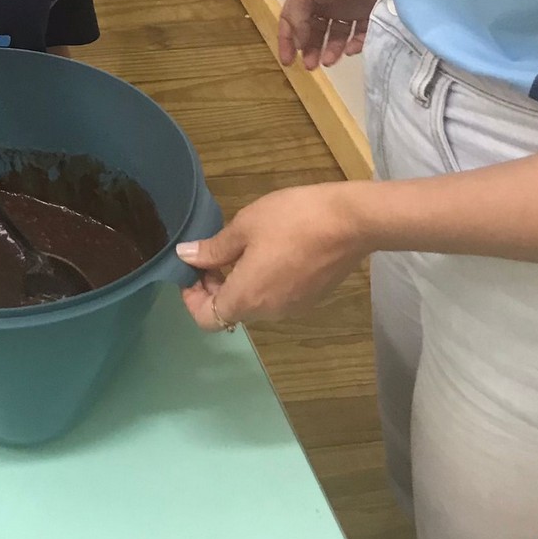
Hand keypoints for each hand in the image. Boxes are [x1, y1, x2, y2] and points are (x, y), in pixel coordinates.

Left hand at [176, 184, 367, 330]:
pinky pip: (276, 297)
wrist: (352, 221)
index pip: (206, 319)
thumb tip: (185, 257)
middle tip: (215, 253)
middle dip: (215, 286)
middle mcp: (268, 312)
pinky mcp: (311, 298)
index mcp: (246, 298)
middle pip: (229, 311)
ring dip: (239, 283)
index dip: (192, 298)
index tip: (194, 270)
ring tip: (243, 248)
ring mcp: (293, 308)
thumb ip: (213, 249)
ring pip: (254, 304)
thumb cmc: (292, 219)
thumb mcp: (245, 227)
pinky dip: (263, 281)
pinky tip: (272, 250)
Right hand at [278, 0, 382, 69]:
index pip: (292, 23)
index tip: (288, 63)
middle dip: (311, 50)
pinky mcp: (369, 11)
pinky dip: (355, 44)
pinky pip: (360, 34)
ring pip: (337, 36)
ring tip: (330, 60)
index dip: (288, 42)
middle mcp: (326, 3)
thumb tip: (299, 43)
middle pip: (315, 33)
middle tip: (311, 66)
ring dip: (332, 50)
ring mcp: (348, 8)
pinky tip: (350, 49)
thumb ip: (297, 18)